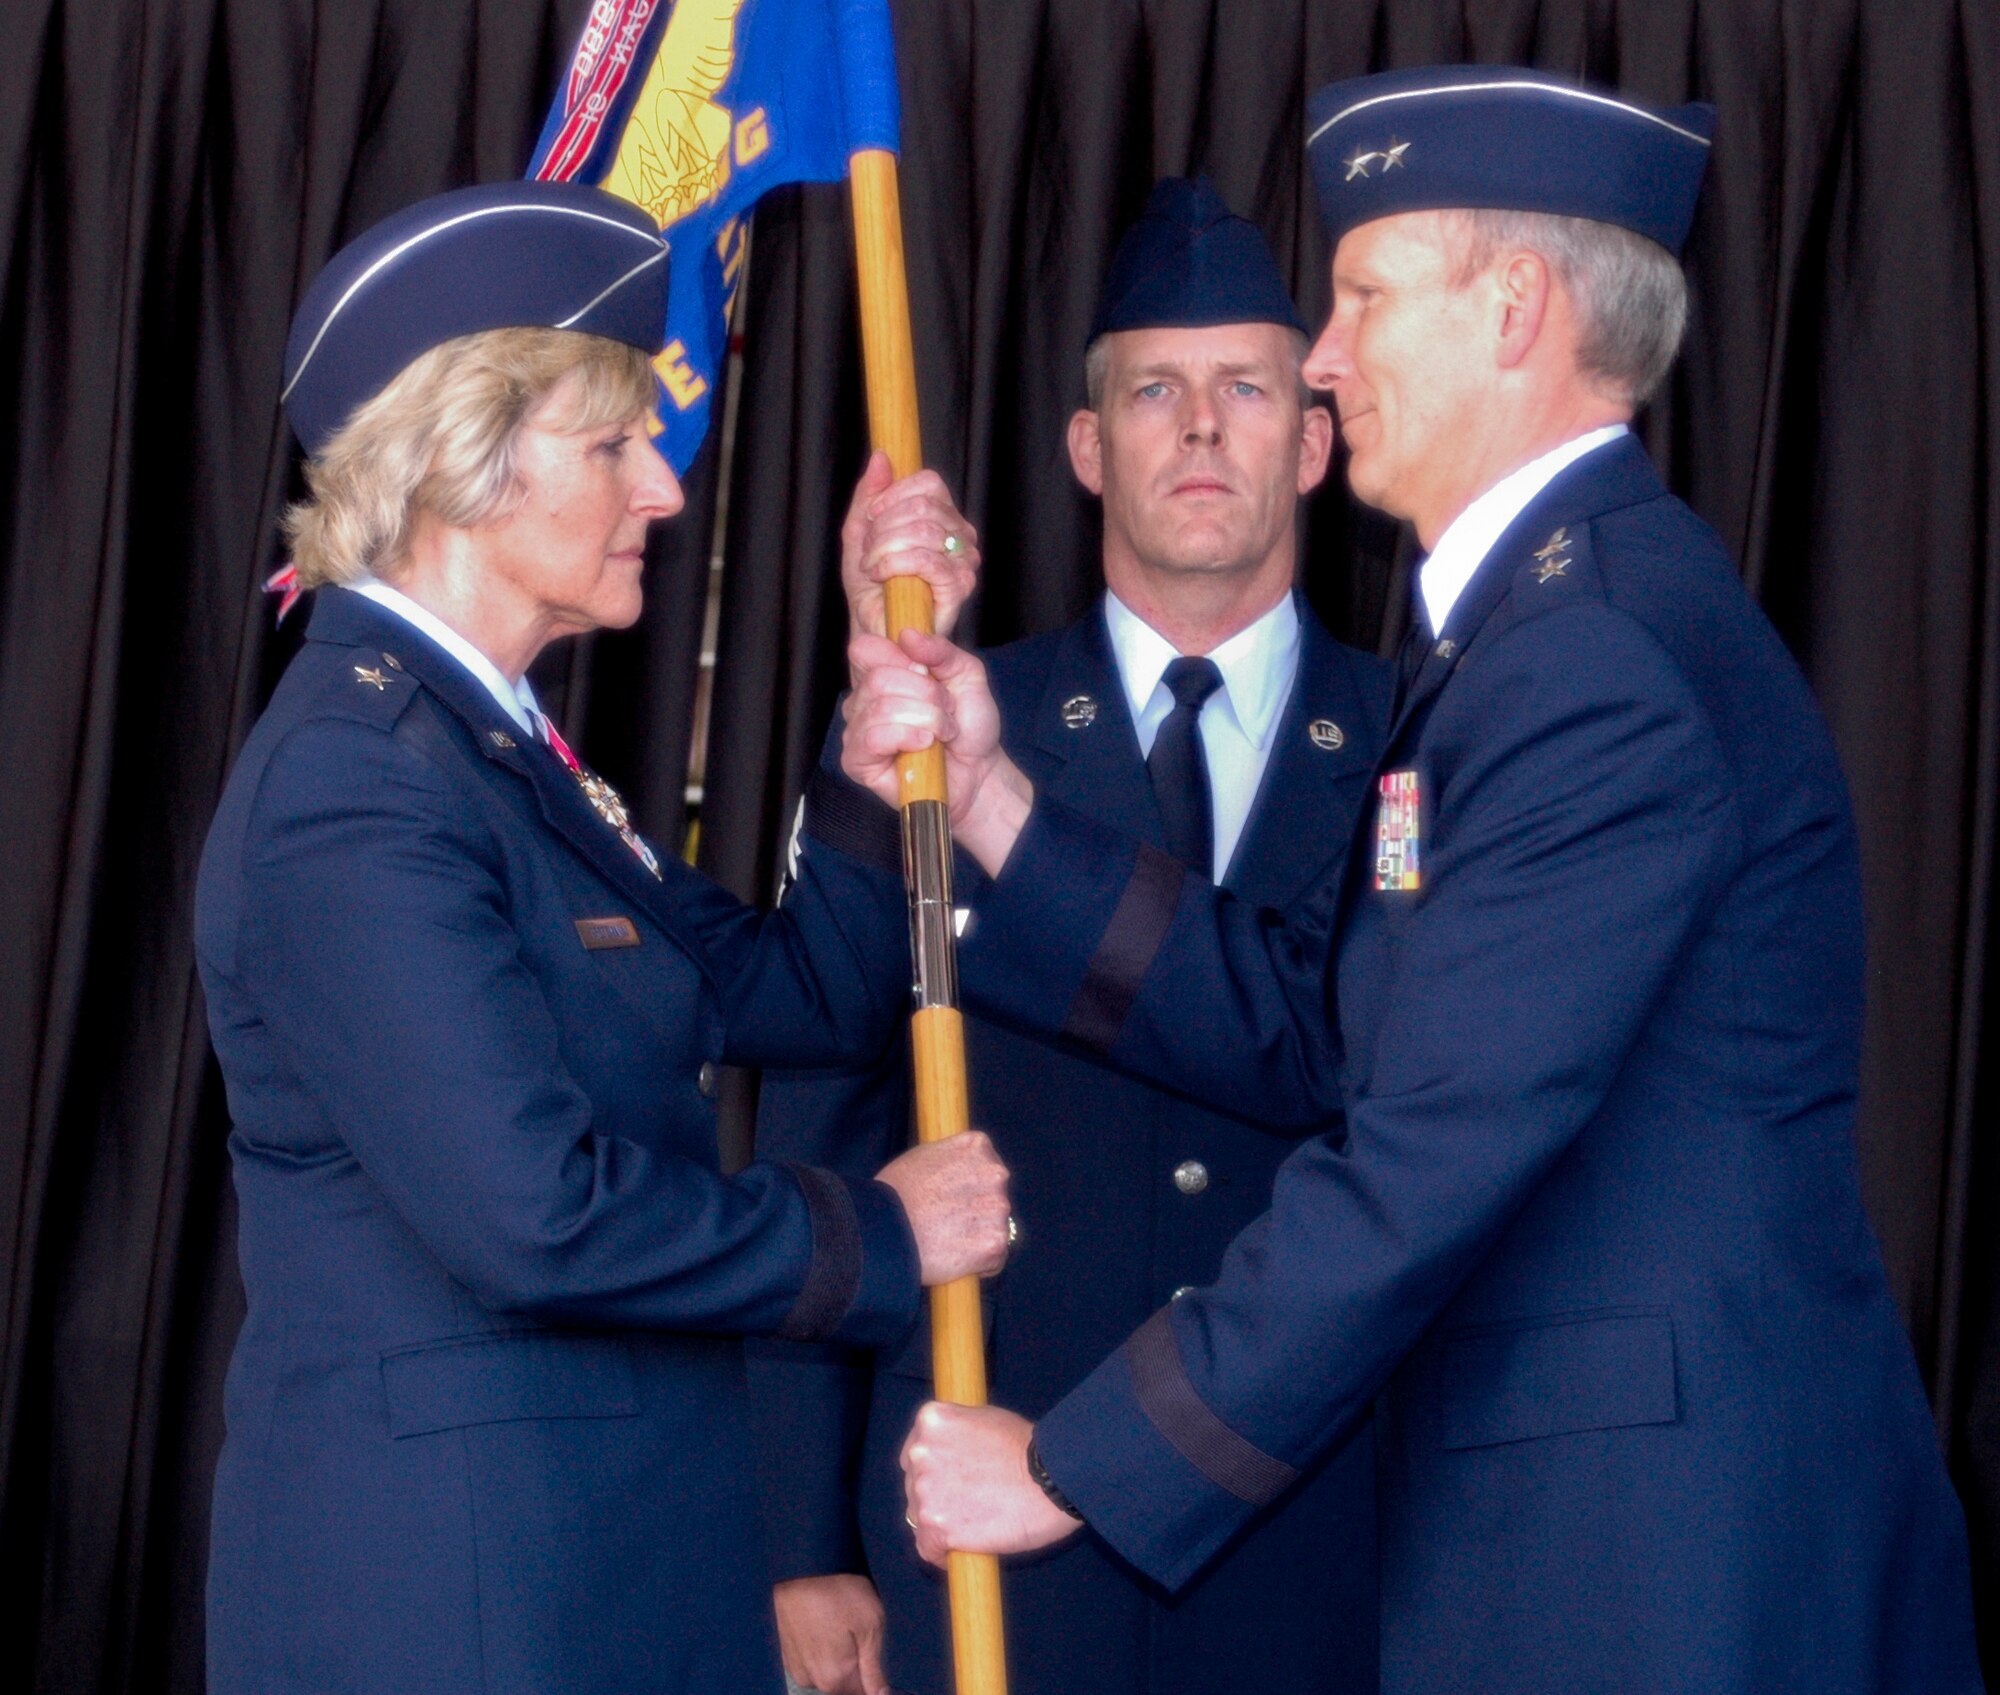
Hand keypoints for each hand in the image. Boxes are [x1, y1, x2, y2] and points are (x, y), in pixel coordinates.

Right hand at [772, 1574, 889, 1694]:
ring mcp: (795, 1667)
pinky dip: (821, 1650)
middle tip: (860, 1633)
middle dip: (856, 1666)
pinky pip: (810, 1663)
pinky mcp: (786, 1652)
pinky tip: (826, 1625)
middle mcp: (812, 1680)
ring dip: (837, 1659)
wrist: (801, 1566)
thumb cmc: (840, 1591)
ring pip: (826, 1674)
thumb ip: (875, 1669)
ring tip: (842, 1625)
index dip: (874, 1678)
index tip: (875, 1655)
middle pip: (843, 1685)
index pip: (862, 1693)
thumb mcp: (870, 1625)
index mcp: (835, 1678)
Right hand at [840, 629, 1032, 876]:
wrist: (979, 770)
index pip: (866, 648)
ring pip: (880, 707)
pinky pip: (872, 737)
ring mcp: (857, 730)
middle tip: (945, 712)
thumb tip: (908, 635)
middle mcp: (864, 700)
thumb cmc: (969, 724)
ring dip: (925, 719)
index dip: (900, 657)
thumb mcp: (966, 674)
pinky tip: (924, 745)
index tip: (929, 675)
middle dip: (926, 695)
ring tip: (940, 732)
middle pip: (879, 678)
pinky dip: (907, 736)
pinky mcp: (857, 761)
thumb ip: (941, 650)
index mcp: (884, 673)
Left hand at [842, 451, 979, 644]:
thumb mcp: (860, 530)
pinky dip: (892, 564)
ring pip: (922, 530)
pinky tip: (880, 576)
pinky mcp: (958, 587)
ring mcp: (964, 562)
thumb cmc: (871, 584)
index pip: (930, 482)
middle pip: (923, 506)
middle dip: (884, 527)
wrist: (873, 626)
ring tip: (872, 566)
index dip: (894, 495)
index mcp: (945, 517)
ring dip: (883, 548)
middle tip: (869, 550)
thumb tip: (882, 457)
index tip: (872, 516)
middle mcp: (962, 536)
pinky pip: (926, 560)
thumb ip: (869, 493)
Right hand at [874, 1131, 1010, 1284]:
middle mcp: (995, 1173)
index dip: (971, 1189)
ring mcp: (998, 1209)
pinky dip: (980, 1264)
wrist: (883, 1228)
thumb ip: (954, 1160)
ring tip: (947, 1242)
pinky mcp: (996, 1243)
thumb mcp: (925, 1155)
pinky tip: (955, 1258)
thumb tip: (963, 1172)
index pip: (988, 1169)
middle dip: (978, 1213)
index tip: (952, 1200)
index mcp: (978, 1147)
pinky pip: (996, 1259)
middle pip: (995, 1198)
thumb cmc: (894, 1192)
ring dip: (979, 1238)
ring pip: (997, 1228)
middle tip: (947, 1224)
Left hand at [901, 1403, 1081, 1566]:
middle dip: (935, 1495)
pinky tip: (957, 1552)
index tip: (948, 1482)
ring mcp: (925, 1491)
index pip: (914, 1454)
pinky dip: (940, 1553)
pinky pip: (927, 1548)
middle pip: (913, 1485)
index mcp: (930, 1422)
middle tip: (964, 1505)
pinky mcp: (936, 1527)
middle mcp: (919, 1453)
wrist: (1051, 1480)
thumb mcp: (985, 1418)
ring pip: (918, 1516)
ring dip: (938, 1523)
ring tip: (969, 1527)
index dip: (932, 1471)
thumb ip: (957, 1433)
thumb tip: (950, 1451)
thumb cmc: (1029, 1448)